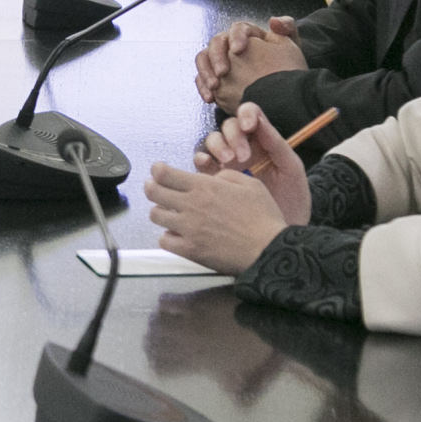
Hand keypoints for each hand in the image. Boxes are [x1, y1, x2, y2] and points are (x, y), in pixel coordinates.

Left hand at [143, 159, 288, 274]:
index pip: (164, 174)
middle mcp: (191, 205)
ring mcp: (188, 228)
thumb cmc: (263, 217)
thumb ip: (225, 176)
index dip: (157, 171)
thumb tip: (210, 177)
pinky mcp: (189, 250)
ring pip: (155, 216)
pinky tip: (177, 234)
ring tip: (168, 213)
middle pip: (153, 192)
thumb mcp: (250, 184)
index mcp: (204, 186)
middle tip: (155, 189)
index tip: (158, 171)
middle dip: (151, 188)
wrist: (269, 250)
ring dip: (160, 212)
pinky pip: (164, 240)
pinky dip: (168, 236)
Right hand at [192, 102, 309, 224]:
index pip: (249, 114)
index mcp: (263, 142)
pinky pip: (201, 165)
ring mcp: (227, 165)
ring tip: (228, 163)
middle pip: (227, 128)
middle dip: (231, 137)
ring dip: (216, 148)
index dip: (245, 114)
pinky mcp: (215, 181)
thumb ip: (276, 144)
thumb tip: (258, 120)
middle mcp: (243, 149)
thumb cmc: (292, 201)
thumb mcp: (291, 170)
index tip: (249, 126)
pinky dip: (201, 161)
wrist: (282, 236)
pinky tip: (208, 168)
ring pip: (212, 142)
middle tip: (240, 157)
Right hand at [194, 19, 307, 109]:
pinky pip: (201, 78)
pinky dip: (202, 87)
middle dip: (217, 57)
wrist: (282, 85)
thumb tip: (273, 21)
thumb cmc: (286, 64)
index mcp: (248, 33)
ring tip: (214, 87)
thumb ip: (287, 28)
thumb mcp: (291, 45)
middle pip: (216, 43)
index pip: (238, 28)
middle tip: (222, 73)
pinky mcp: (214, 76)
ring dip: (205, 72)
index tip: (238, 50)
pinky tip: (210, 98)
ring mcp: (220, 59)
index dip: (236, 38)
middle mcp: (230, 43)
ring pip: (203, 58)